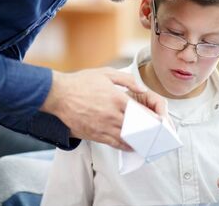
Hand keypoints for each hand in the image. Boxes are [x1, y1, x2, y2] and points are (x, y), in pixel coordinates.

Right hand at [40, 67, 168, 149]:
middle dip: (148, 131)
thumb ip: (127, 80)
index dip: (152, 118)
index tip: (158, 121)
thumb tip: (142, 87)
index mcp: (117, 99)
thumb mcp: (106, 73)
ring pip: (126, 138)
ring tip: (146, 141)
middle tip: (156, 133)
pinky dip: (124, 145)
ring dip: (138, 141)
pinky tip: (130, 145)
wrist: (59, 94)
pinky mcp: (94, 134)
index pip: (141, 112)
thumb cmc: (81, 82)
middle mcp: (112, 115)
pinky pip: (113, 143)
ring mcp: (103, 126)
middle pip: (136, 127)